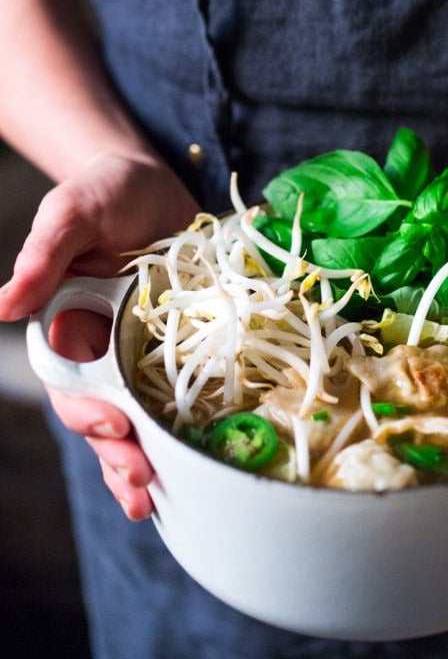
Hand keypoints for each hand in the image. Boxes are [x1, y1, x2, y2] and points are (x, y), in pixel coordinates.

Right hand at [0, 151, 199, 520]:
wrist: (155, 180)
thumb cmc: (104, 191)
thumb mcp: (72, 211)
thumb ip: (43, 255)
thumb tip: (2, 306)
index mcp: (66, 323)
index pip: (67, 380)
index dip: (85, 408)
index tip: (111, 422)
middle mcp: (101, 347)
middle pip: (102, 412)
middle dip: (117, 451)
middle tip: (143, 482)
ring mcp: (142, 351)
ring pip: (137, 418)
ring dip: (144, 459)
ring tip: (158, 498)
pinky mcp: (181, 346)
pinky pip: (181, 394)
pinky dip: (184, 429)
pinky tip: (198, 463)